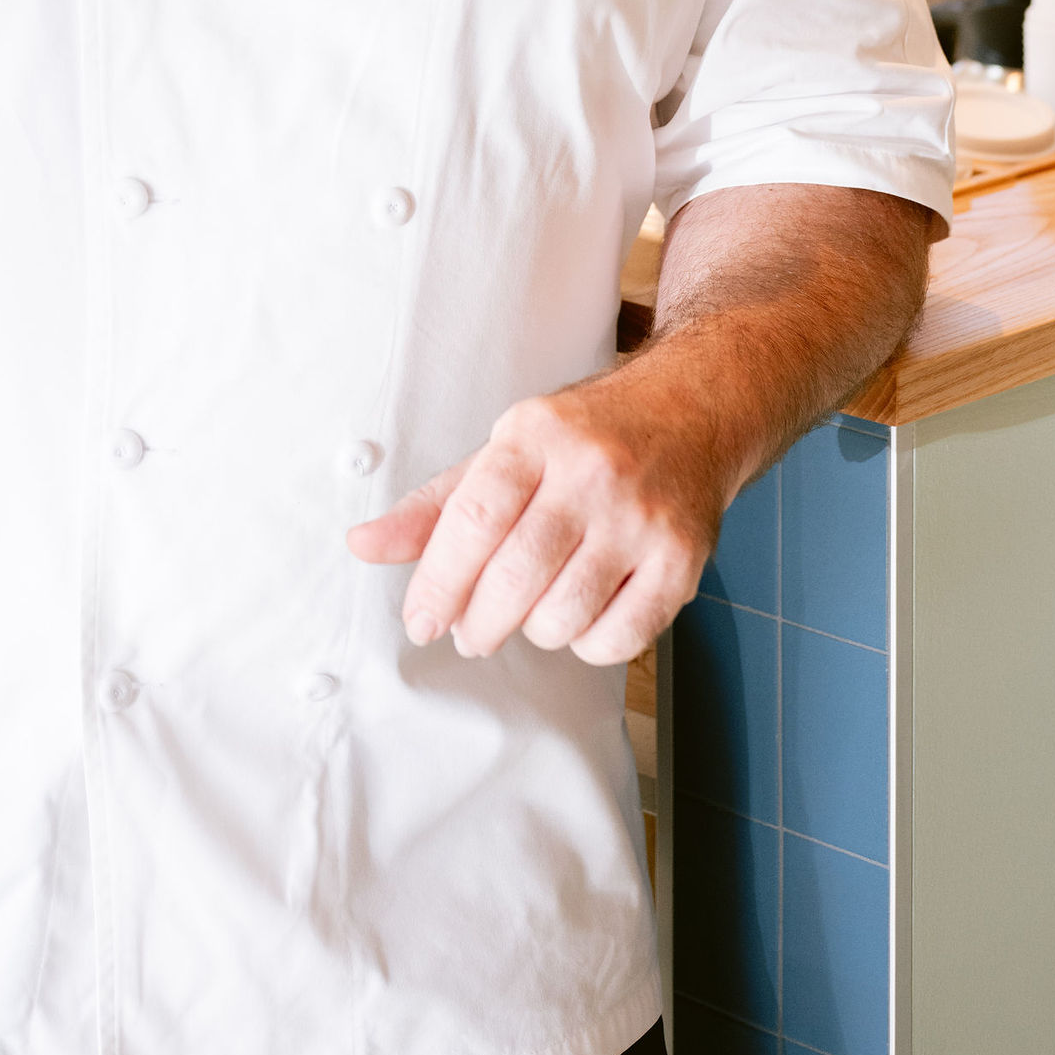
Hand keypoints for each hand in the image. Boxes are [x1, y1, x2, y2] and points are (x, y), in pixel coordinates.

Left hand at [345, 360, 723, 666]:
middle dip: (479, 621)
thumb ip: (435, 506)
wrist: (693, 410)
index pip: (474, 516)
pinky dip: (589, 644)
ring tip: (533, 609)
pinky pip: (620, 639)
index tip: (421, 619)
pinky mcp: (683, 559)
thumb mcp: (506, 450)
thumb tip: (362, 545)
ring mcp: (643, 517)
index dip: (439, 580)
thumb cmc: (585, 438)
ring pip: (564, 615)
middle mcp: (592, 472)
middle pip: (516, 575)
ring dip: (535, 631)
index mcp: (536, 435)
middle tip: (470, 631)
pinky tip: (583, 614)